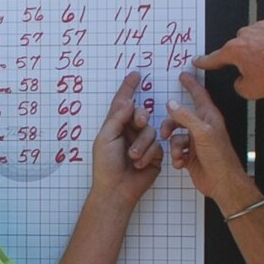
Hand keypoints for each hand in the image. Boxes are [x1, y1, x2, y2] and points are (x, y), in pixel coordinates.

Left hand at [89, 71, 162, 206]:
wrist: (117, 189)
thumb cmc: (106, 165)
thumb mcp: (106, 138)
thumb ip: (117, 118)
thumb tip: (128, 101)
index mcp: (115, 126)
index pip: (123, 103)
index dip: (128, 88)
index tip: (135, 75)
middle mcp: (129, 132)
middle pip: (141, 114)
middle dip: (140, 118)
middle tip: (138, 122)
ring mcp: (142, 143)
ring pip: (150, 131)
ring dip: (141, 144)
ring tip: (132, 156)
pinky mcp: (154, 155)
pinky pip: (157, 146)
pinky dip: (148, 154)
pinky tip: (139, 164)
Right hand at [163, 73, 257, 210]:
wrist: (221, 182)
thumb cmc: (219, 157)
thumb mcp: (202, 133)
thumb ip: (186, 117)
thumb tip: (172, 104)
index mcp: (209, 117)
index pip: (199, 95)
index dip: (191, 84)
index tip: (183, 74)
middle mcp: (202, 127)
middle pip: (180, 117)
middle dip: (170, 125)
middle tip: (165, 132)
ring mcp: (196, 142)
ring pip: (176, 136)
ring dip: (173, 146)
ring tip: (178, 155)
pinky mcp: (191, 156)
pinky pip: (177, 151)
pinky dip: (176, 157)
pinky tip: (181, 163)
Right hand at [192, 14, 263, 99]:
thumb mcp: (253, 90)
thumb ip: (239, 86)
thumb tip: (240, 80)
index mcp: (234, 51)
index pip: (214, 58)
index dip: (205, 62)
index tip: (197, 61)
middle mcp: (244, 35)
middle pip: (238, 49)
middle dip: (246, 58)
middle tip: (260, 69)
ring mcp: (259, 25)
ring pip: (254, 38)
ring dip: (260, 48)